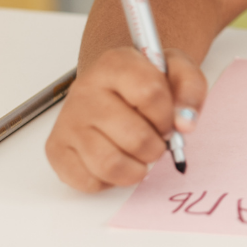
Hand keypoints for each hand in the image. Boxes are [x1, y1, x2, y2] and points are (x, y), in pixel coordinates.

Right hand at [45, 46, 206, 191]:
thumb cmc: (143, 82)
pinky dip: (110, 181)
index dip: (168, 115)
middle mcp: (84, 91)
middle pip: (135, 136)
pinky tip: (115, 159)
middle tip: (156, 141)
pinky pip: (88, 182)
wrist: (111, 86)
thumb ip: (190, 88)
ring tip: (139, 154)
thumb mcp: (175, 69)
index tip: (169, 119)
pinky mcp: (56, 149)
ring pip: (109, 164)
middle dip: (156, 147)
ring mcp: (67, 121)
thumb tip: (185, 123)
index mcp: (114, 64)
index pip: (150, 94)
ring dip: (136, 168)